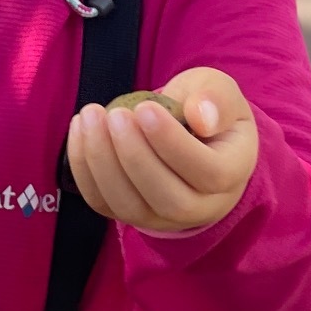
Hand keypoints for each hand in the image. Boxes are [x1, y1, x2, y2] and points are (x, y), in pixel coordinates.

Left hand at [65, 67, 258, 233]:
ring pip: (131, 206)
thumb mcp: (220, 93)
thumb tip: (200, 116)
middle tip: (115, 115)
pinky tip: (79, 130)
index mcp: (231, 174)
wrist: (191, 136)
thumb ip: (216, 99)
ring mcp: (163, 217)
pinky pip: (103, 202)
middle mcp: (201, 206)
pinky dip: (84, 170)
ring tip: (91, 118)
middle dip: (134, 157)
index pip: (207, 173)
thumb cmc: (205, 110)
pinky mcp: (130, 213)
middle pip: (168, 199)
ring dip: (103, 163)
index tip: (145, 107)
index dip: (172, 144)